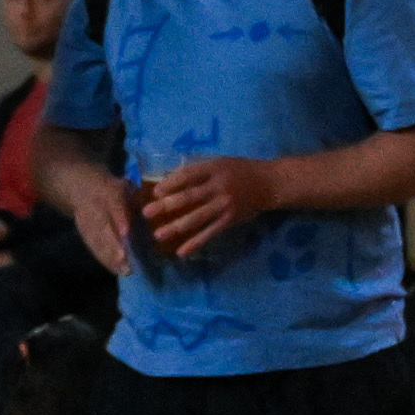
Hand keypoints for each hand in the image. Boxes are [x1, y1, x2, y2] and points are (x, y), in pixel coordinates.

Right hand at [71, 172, 136, 278]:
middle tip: (124, 259)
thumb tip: (157, 207)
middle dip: (113, 245)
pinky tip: (118, 271)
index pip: (113, 206)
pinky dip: (106, 261)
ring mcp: (88, 224)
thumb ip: (138, 196)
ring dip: (111, 257)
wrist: (82, 189)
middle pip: (103, 229)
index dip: (119, 220)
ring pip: (98, 242)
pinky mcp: (85, 236)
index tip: (126, 233)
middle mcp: (96, 210)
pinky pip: (95, 249)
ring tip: (125, 270)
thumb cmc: (111, 189)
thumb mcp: (125, 186)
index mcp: (108, 194)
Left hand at [136, 156, 274, 261]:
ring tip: (158, 235)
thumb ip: (197, 170)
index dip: (170, 183)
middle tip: (146, 214)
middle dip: (166, 206)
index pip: (188, 174)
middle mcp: (219, 186)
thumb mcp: (219, 162)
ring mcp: (224, 205)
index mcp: (214, 168)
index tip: (155, 192)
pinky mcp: (229, 220)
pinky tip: (181, 251)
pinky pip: (209, 233)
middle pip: (189, 197)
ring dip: (176, 227)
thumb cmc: (239, 170)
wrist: (268, 184)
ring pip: (197, 218)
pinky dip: (195, 243)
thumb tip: (168, 179)